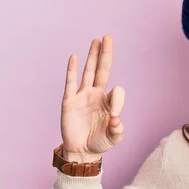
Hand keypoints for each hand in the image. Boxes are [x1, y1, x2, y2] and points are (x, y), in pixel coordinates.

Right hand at [60, 35, 124, 160]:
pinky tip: (75, 57)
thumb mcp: (114, 137)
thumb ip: (118, 129)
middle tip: (107, 37)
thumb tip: (115, 119)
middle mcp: (97, 95)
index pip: (117, 92)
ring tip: (96, 40)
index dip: (118, 102)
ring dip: (92, 56)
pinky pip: (71, 83)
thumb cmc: (100, 142)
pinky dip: (72, 70)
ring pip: (88, 72)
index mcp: (109, 102)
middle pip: (102, 70)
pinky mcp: (70, 101)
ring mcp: (83, 96)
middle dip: (105, 54)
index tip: (114, 118)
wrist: (82, 151)